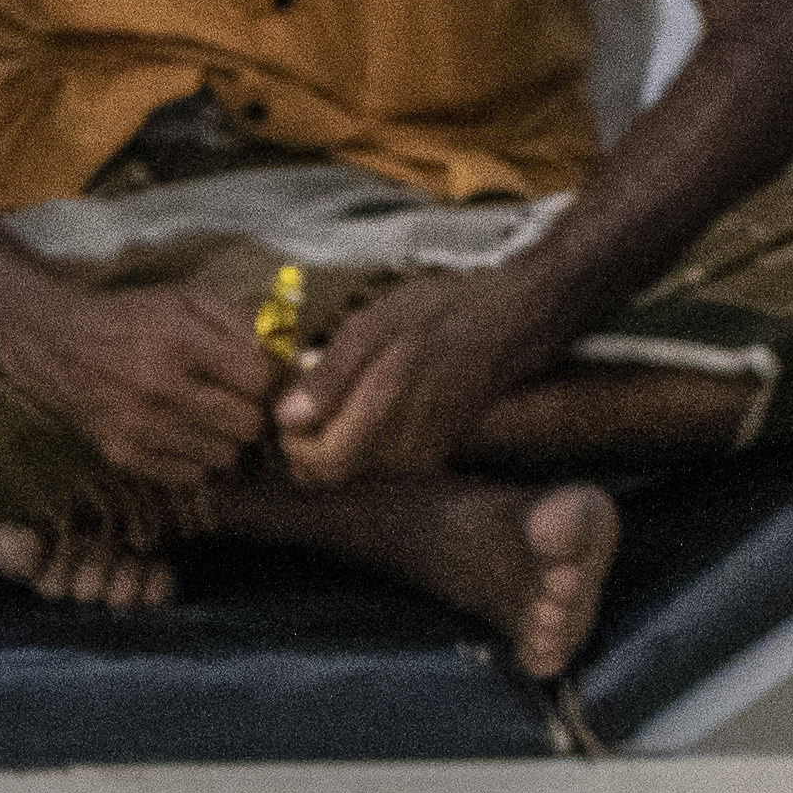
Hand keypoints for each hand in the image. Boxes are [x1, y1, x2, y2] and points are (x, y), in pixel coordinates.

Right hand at [0, 266, 284, 496]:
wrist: (55, 344)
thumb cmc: (131, 317)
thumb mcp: (186, 299)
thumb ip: (240, 321)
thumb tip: (285, 359)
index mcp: (182, 341)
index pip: (260, 381)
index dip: (265, 380)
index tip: (254, 377)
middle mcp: (163, 388)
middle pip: (247, 424)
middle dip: (248, 412)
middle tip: (233, 400)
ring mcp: (142, 427)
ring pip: (224, 456)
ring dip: (223, 439)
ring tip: (206, 418)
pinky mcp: (125, 455)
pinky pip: (189, 476)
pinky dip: (194, 460)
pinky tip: (182, 436)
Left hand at [267, 266, 548, 484]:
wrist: (506, 328)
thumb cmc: (439, 316)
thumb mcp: (374, 325)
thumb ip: (329, 376)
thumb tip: (286, 418)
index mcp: (384, 412)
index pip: (318, 463)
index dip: (293, 441)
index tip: (293, 407)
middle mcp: (403, 448)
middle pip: (329, 476)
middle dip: (308, 446)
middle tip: (309, 405)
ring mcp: (419, 461)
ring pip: (351, 475)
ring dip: (334, 447)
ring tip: (341, 402)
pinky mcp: (430, 462)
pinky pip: (378, 469)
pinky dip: (361, 448)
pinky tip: (367, 412)